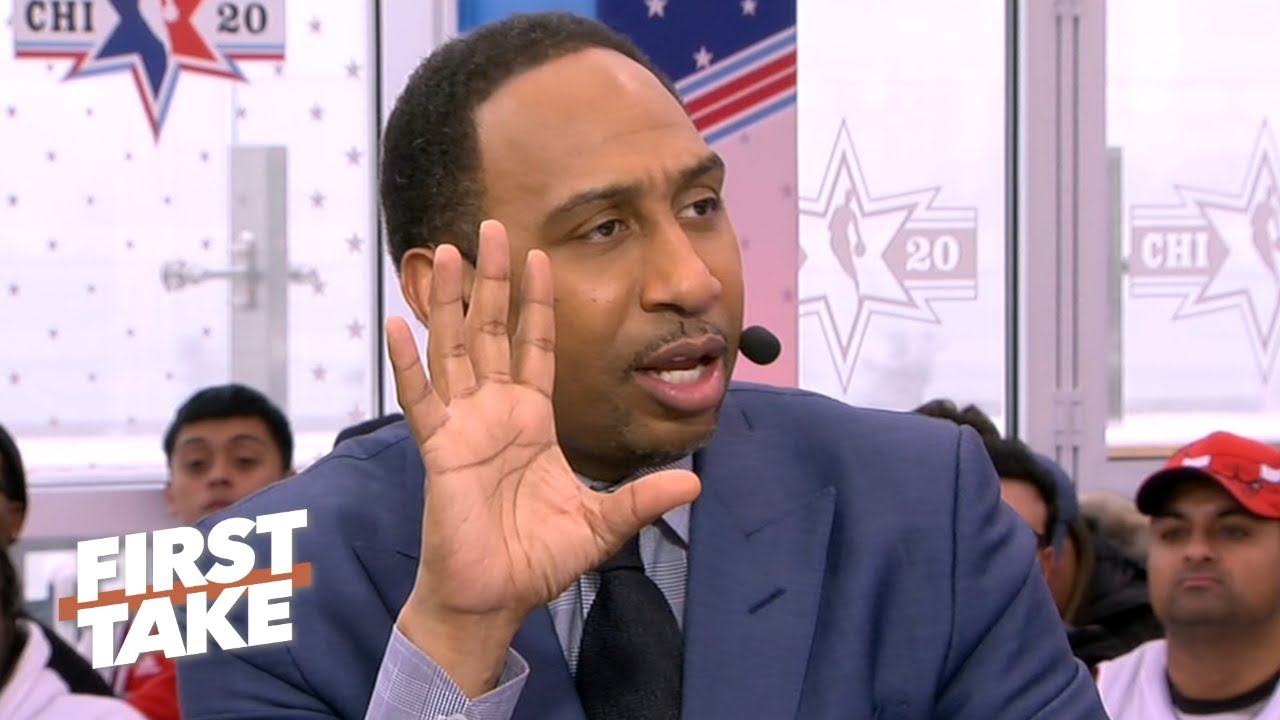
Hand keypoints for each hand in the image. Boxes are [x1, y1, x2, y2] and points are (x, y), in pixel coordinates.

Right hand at [385, 221, 699, 692]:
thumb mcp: (603, 523)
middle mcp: (495, 414)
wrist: (494, 599)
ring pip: (456, 350)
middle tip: (492, 227)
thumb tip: (695, 481)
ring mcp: (464, 428)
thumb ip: (643, 497)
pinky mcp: (440, 451)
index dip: (538, 303)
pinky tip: (400, 323)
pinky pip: (422, 401)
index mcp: (532, 422)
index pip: (536, 347)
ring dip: (452, 302)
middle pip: (493, 332)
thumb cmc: (538, 560)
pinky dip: (409, 363)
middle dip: (494, 280)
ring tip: (450, 252)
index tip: (541, 257)